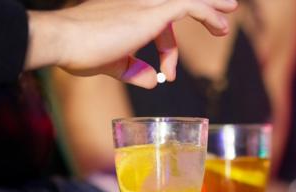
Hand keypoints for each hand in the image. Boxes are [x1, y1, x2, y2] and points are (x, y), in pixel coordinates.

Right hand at [25, 0, 237, 87]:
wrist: (64, 40)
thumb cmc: (79, 51)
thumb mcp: (111, 65)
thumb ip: (131, 70)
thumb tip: (148, 80)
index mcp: (128, 13)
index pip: (157, 27)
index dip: (167, 52)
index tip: (167, 77)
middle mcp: (138, 4)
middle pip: (176, 3)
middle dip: (201, 8)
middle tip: (222, 16)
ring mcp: (145, 5)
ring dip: (211, 4)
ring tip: (231, 10)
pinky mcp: (152, 12)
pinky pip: (189, 6)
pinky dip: (208, 12)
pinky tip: (221, 23)